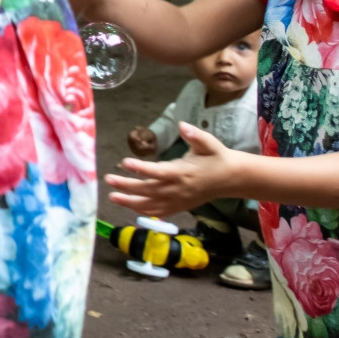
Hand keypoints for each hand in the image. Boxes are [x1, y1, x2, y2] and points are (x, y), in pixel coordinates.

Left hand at [108, 123, 242, 215]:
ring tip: (112, 196)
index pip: (158, 172)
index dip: (141, 168)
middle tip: (108, 179)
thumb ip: (196, 135)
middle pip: (148, 190)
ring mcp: (177, 201)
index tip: (124, 162)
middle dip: (126, 186)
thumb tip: (182, 125)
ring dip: (129, 202)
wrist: (230, 179)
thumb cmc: (217, 158)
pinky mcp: (179, 207)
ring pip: (150, 205)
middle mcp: (178, 189)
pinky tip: (128, 206)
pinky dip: (142, 211)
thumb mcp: (209, 143)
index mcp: (183, 172)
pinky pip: (158, 212)